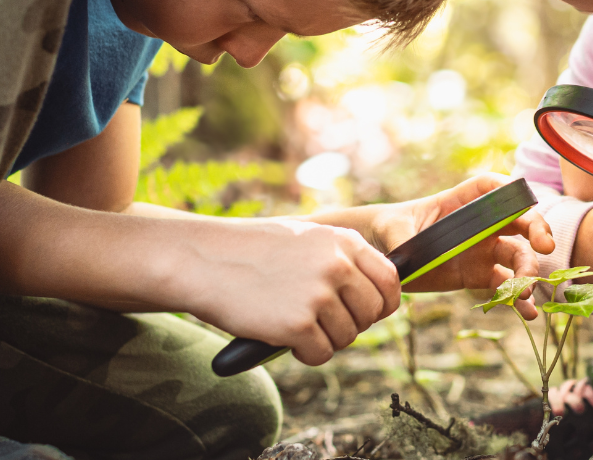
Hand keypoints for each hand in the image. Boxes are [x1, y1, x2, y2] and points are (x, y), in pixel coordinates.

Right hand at [180, 219, 400, 365]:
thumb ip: (340, 258)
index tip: (367, 313)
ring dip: (326, 340)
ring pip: (347, 337)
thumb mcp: (305, 238)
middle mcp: (337, 266)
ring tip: (297, 327)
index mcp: (344, 241)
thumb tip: (375, 291)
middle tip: (324, 324)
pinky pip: (322, 354)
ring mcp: (318, 295)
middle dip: (352, 324)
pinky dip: (307, 354)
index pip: (390, 280)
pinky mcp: (297, 325)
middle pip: (371, 313)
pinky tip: (286, 340)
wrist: (202, 259)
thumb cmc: (250, 250)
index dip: (382, 303)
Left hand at [368, 173, 555, 318]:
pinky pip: (505, 286)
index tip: (525, 200)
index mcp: (460, 201)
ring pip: (517, 256)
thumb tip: (404, 248)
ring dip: (528, 272)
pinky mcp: (480, 275)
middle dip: (536, 230)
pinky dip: (518, 300)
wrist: (387, 253)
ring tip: (526, 293)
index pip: (492, 188)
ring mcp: (484, 249)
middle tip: (545, 247)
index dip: (511, 190)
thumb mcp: (393, 229)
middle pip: (518, 220)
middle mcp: (480, 223)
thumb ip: (401, 235)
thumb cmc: (391, 228)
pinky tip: (529, 314)